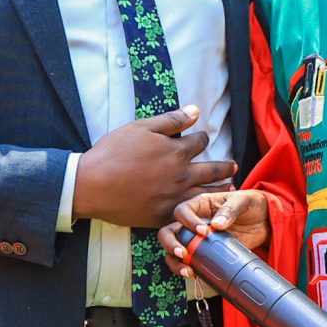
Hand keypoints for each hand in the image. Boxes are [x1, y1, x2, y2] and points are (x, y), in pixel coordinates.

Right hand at [71, 106, 235, 229]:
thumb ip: (171, 121)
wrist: (91, 185)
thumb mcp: (141, 128)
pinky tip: (207, 212)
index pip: (200, 142)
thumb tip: (195, 110)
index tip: (203, 138)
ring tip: (231, 189)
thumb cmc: (113, 153)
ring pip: (207, 195)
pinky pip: (189, 216)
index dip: (202, 138)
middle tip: (234, 166)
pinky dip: (202, 213)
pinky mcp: (163, 216)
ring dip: (221, 190)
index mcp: (177, 152)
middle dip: (226, 167)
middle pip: (213, 170)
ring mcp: (174, 198)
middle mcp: (181, 176)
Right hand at [157, 190, 270, 275]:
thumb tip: (217, 225)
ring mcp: (198, 240)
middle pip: (169, 231)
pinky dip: (187, 269)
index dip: (187, 221)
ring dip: (175, 261)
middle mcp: (194, 222)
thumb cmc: (252, 204)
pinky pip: (189, 262)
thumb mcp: (244, 200)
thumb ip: (230, 209)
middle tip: (184, 253)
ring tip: (188, 270)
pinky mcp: (206, 253)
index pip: (182, 211)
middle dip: (171, 243)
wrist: (265, 221)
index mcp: (201, 205)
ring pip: (174, 250)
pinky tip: (195, 274)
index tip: (203, 231)